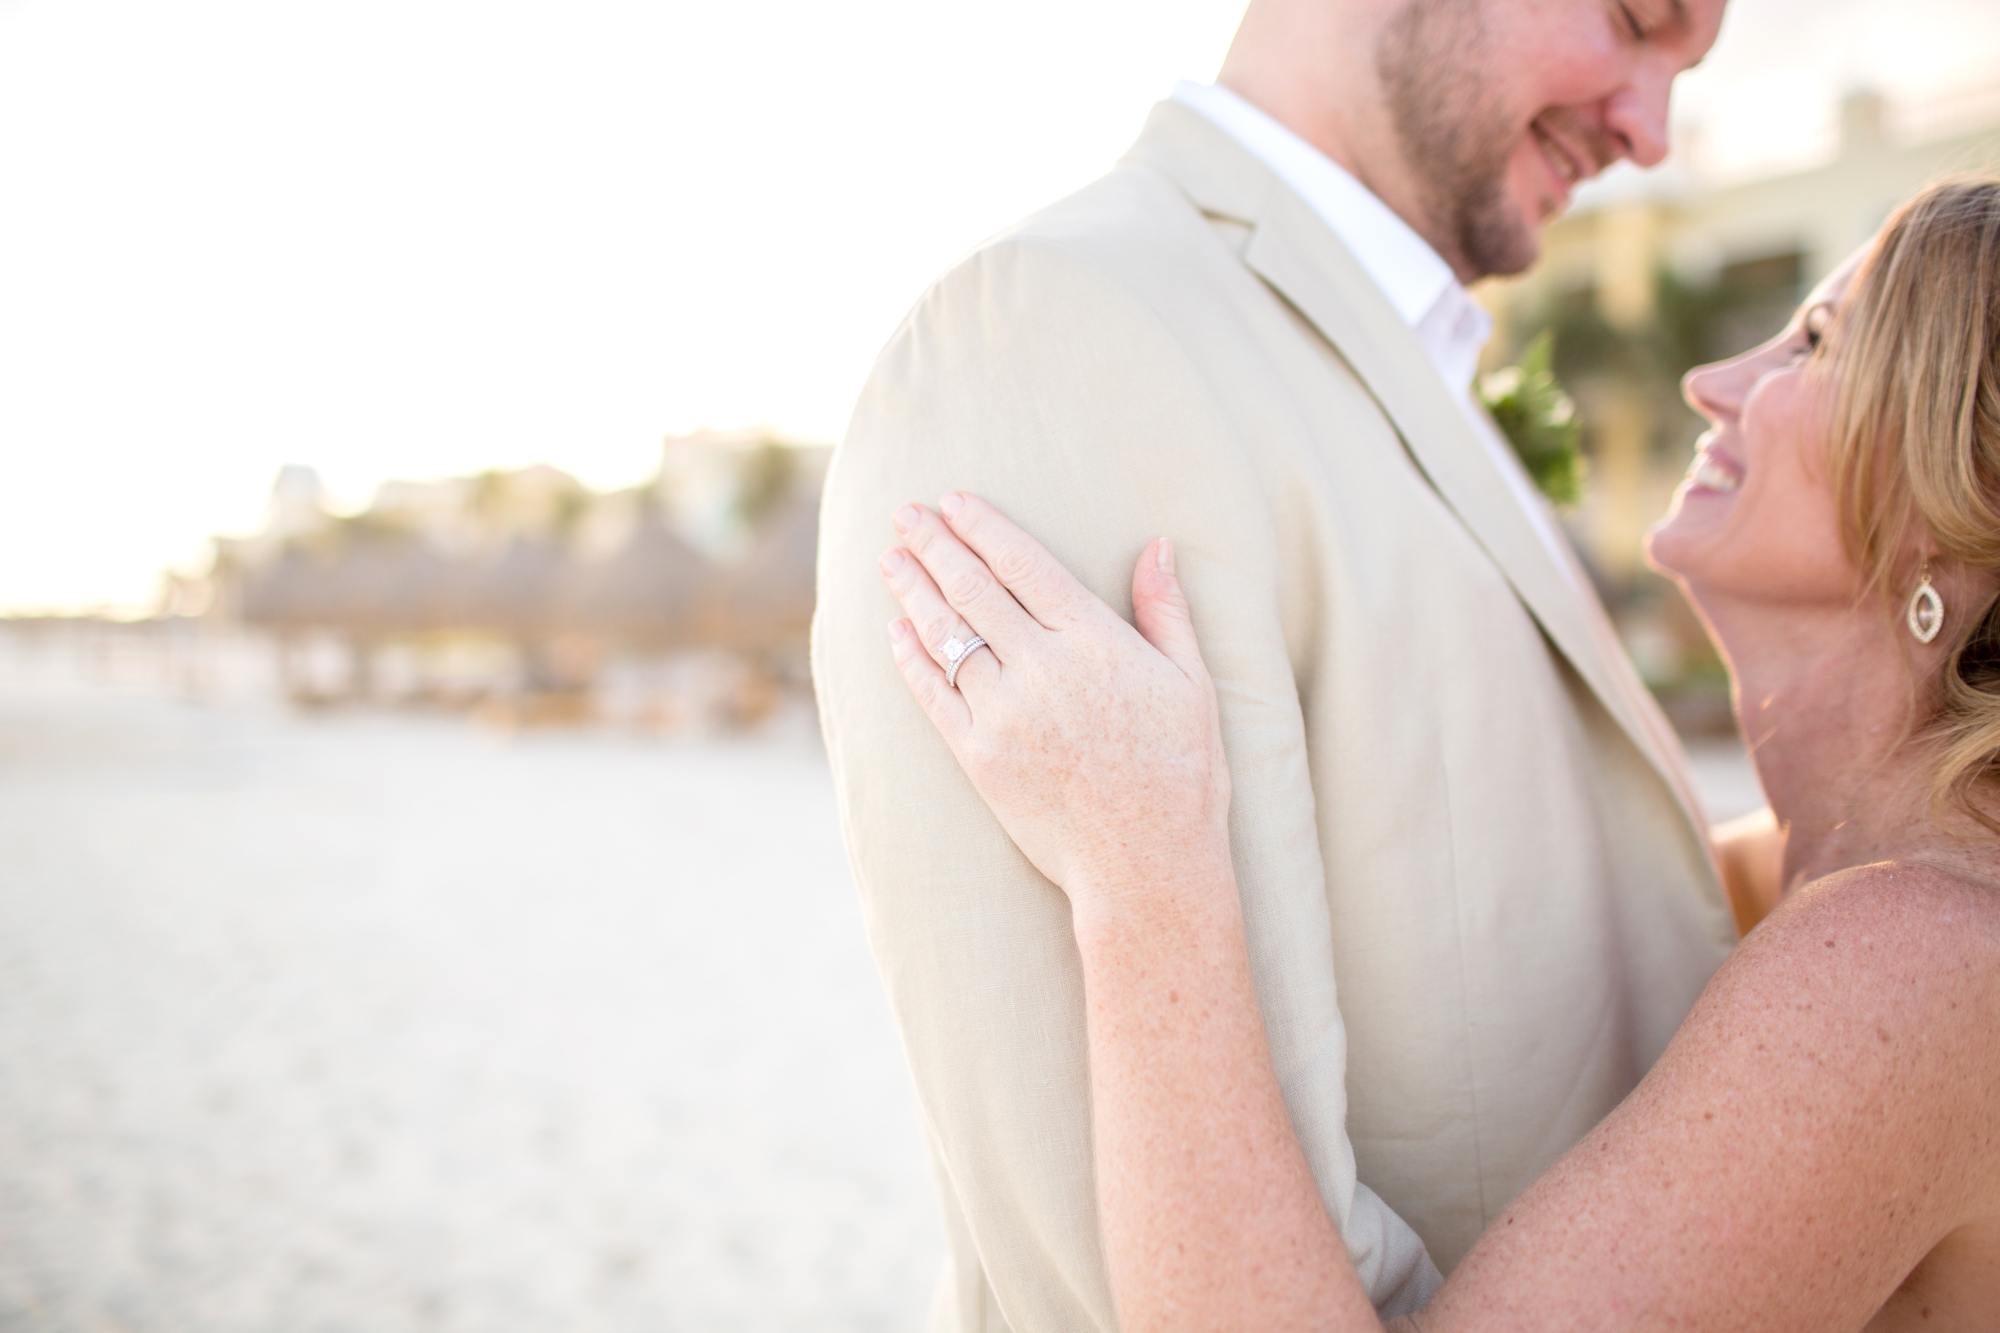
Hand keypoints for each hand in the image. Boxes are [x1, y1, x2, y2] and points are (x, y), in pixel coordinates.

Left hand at [878, 493, 1232, 919]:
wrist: (1146, 866)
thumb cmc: (1182, 775)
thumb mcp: (1192, 684)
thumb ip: (1166, 611)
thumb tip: (1157, 545)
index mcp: (1096, 642)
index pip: (1024, 564)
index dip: (983, 527)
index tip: (953, 501)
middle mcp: (1043, 670)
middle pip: (974, 589)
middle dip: (934, 544)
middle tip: (904, 514)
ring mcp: (1005, 713)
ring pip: (946, 635)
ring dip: (912, 591)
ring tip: (890, 559)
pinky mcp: (979, 756)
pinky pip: (933, 694)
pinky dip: (911, 657)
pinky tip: (896, 630)